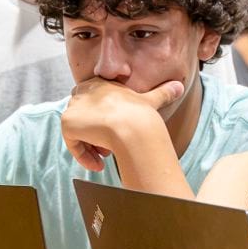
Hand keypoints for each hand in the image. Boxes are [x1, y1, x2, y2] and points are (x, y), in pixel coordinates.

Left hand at [59, 76, 185, 172]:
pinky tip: (98, 165)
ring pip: (78, 131)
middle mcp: (84, 91)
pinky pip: (72, 143)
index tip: (116, 134)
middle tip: (110, 148)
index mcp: (100, 83)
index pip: (94, 101)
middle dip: (96, 133)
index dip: (104, 119)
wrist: (132, 127)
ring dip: (92, 146)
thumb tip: (180, 87)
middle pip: (84, 117)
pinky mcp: (67, 123)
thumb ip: (162, 93)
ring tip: (106, 156)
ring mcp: (74, 107)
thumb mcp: (151, 101)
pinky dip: (84, 156)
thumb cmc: (142, 114)